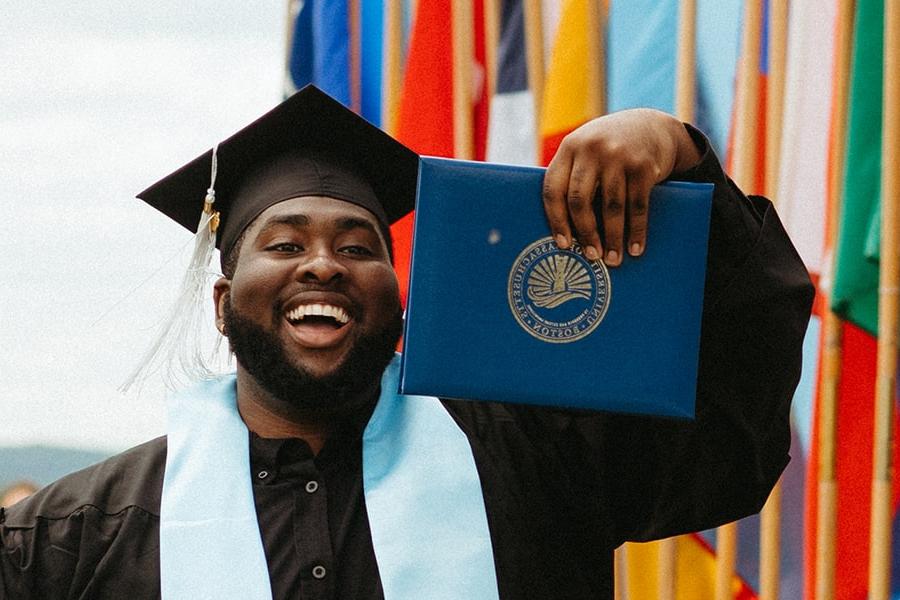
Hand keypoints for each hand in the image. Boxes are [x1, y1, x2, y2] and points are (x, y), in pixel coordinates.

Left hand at [542, 108, 701, 265]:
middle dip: (585, 233)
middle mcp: (591, 149)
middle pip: (580, 200)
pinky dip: (636, 231)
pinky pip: (638, 206)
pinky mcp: (643, 166)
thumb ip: (570, 176)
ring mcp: (618, 156)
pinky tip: (634, 248)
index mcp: (569, 148)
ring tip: (613, 259)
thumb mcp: (584, 150)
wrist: (650, 124)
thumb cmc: (607, 149)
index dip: (556, 220)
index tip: (564, 245)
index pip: (553, 189)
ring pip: (611, 207)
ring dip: (613, 238)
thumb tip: (561, 230)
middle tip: (592, 256)